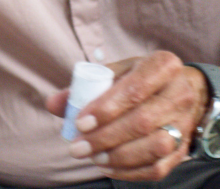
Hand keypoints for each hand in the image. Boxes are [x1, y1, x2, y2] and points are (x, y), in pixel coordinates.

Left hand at [46, 51, 209, 181]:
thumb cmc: (138, 79)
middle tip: (77, 147)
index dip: (106, 108)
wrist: (179, 91)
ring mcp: (185, 123)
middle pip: (143, 121)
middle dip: (105, 138)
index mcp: (163, 66)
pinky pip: (159, 167)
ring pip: (155, 147)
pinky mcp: (183, 148)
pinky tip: (107, 166)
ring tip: (92, 157)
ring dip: (119, 156)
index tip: (80, 122)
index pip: (135, 89)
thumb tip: (54, 104)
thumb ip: (82, 86)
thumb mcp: (114, 72)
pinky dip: (130, 172)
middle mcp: (180, 94)